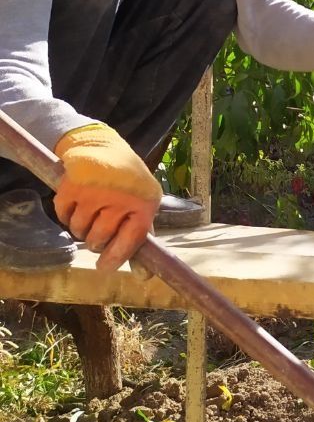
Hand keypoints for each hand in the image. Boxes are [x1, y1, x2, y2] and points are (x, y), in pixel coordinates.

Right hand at [53, 123, 160, 272]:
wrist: (100, 145)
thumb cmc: (125, 180)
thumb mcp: (141, 202)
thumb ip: (140, 235)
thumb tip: (142, 276)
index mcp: (145, 202)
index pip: (131, 240)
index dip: (116, 257)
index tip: (104, 267)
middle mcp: (121, 197)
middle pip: (99, 239)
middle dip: (95, 239)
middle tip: (97, 226)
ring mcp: (95, 191)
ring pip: (78, 230)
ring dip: (80, 227)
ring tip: (89, 210)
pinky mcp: (71, 186)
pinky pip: (62, 216)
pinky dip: (65, 214)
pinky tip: (76, 201)